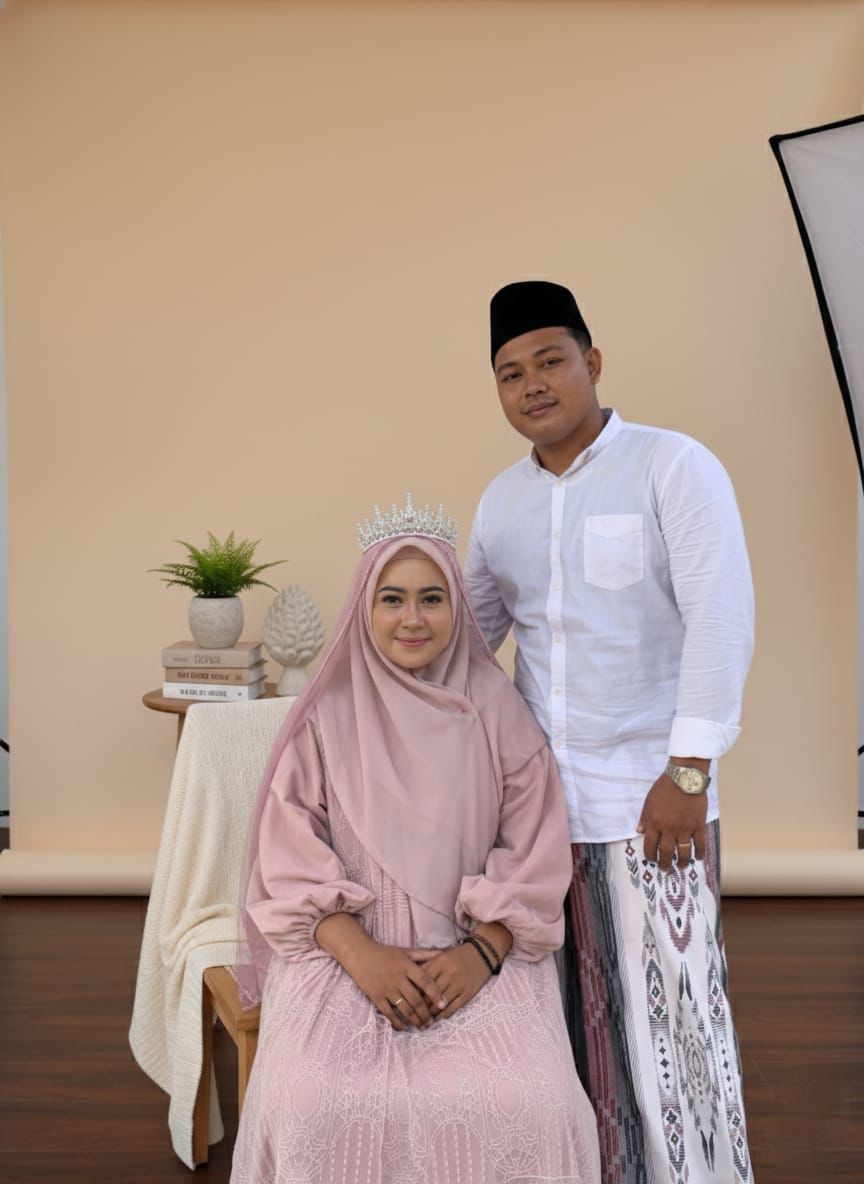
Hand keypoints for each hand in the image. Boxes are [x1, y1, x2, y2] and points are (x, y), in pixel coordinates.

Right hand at [315, 914, 441, 1030]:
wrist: (359, 953)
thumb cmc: (384, 952)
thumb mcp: (405, 951)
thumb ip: (424, 954)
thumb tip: (443, 952)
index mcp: (406, 966)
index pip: (425, 981)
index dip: (435, 993)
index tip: (443, 1004)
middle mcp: (398, 978)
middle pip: (416, 999)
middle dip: (426, 1013)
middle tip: (432, 1022)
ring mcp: (386, 988)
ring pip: (404, 1008)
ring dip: (415, 1020)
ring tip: (422, 1026)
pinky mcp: (376, 996)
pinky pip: (389, 1013)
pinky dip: (397, 1022)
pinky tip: (404, 1027)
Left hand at [409, 941, 492, 1020]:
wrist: (483, 953)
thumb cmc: (458, 956)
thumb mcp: (441, 956)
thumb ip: (427, 966)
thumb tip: (411, 981)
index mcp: (439, 962)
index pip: (421, 981)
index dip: (413, 992)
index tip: (408, 1000)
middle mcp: (449, 973)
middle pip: (429, 994)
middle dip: (421, 1007)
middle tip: (415, 1013)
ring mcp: (459, 984)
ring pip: (440, 1004)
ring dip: (432, 1013)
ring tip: (425, 1019)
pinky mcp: (468, 993)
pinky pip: (454, 1008)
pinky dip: (444, 1014)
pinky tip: (440, 1016)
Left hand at [636, 772, 707, 870]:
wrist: (684, 777)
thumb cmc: (664, 788)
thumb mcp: (648, 801)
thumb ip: (644, 818)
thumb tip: (639, 831)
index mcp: (654, 823)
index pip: (649, 846)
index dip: (650, 856)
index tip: (652, 860)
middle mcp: (668, 829)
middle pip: (666, 853)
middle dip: (665, 864)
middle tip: (666, 869)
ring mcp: (684, 829)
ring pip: (683, 853)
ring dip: (682, 862)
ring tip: (681, 866)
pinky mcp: (698, 826)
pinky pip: (700, 844)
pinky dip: (700, 853)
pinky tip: (699, 858)